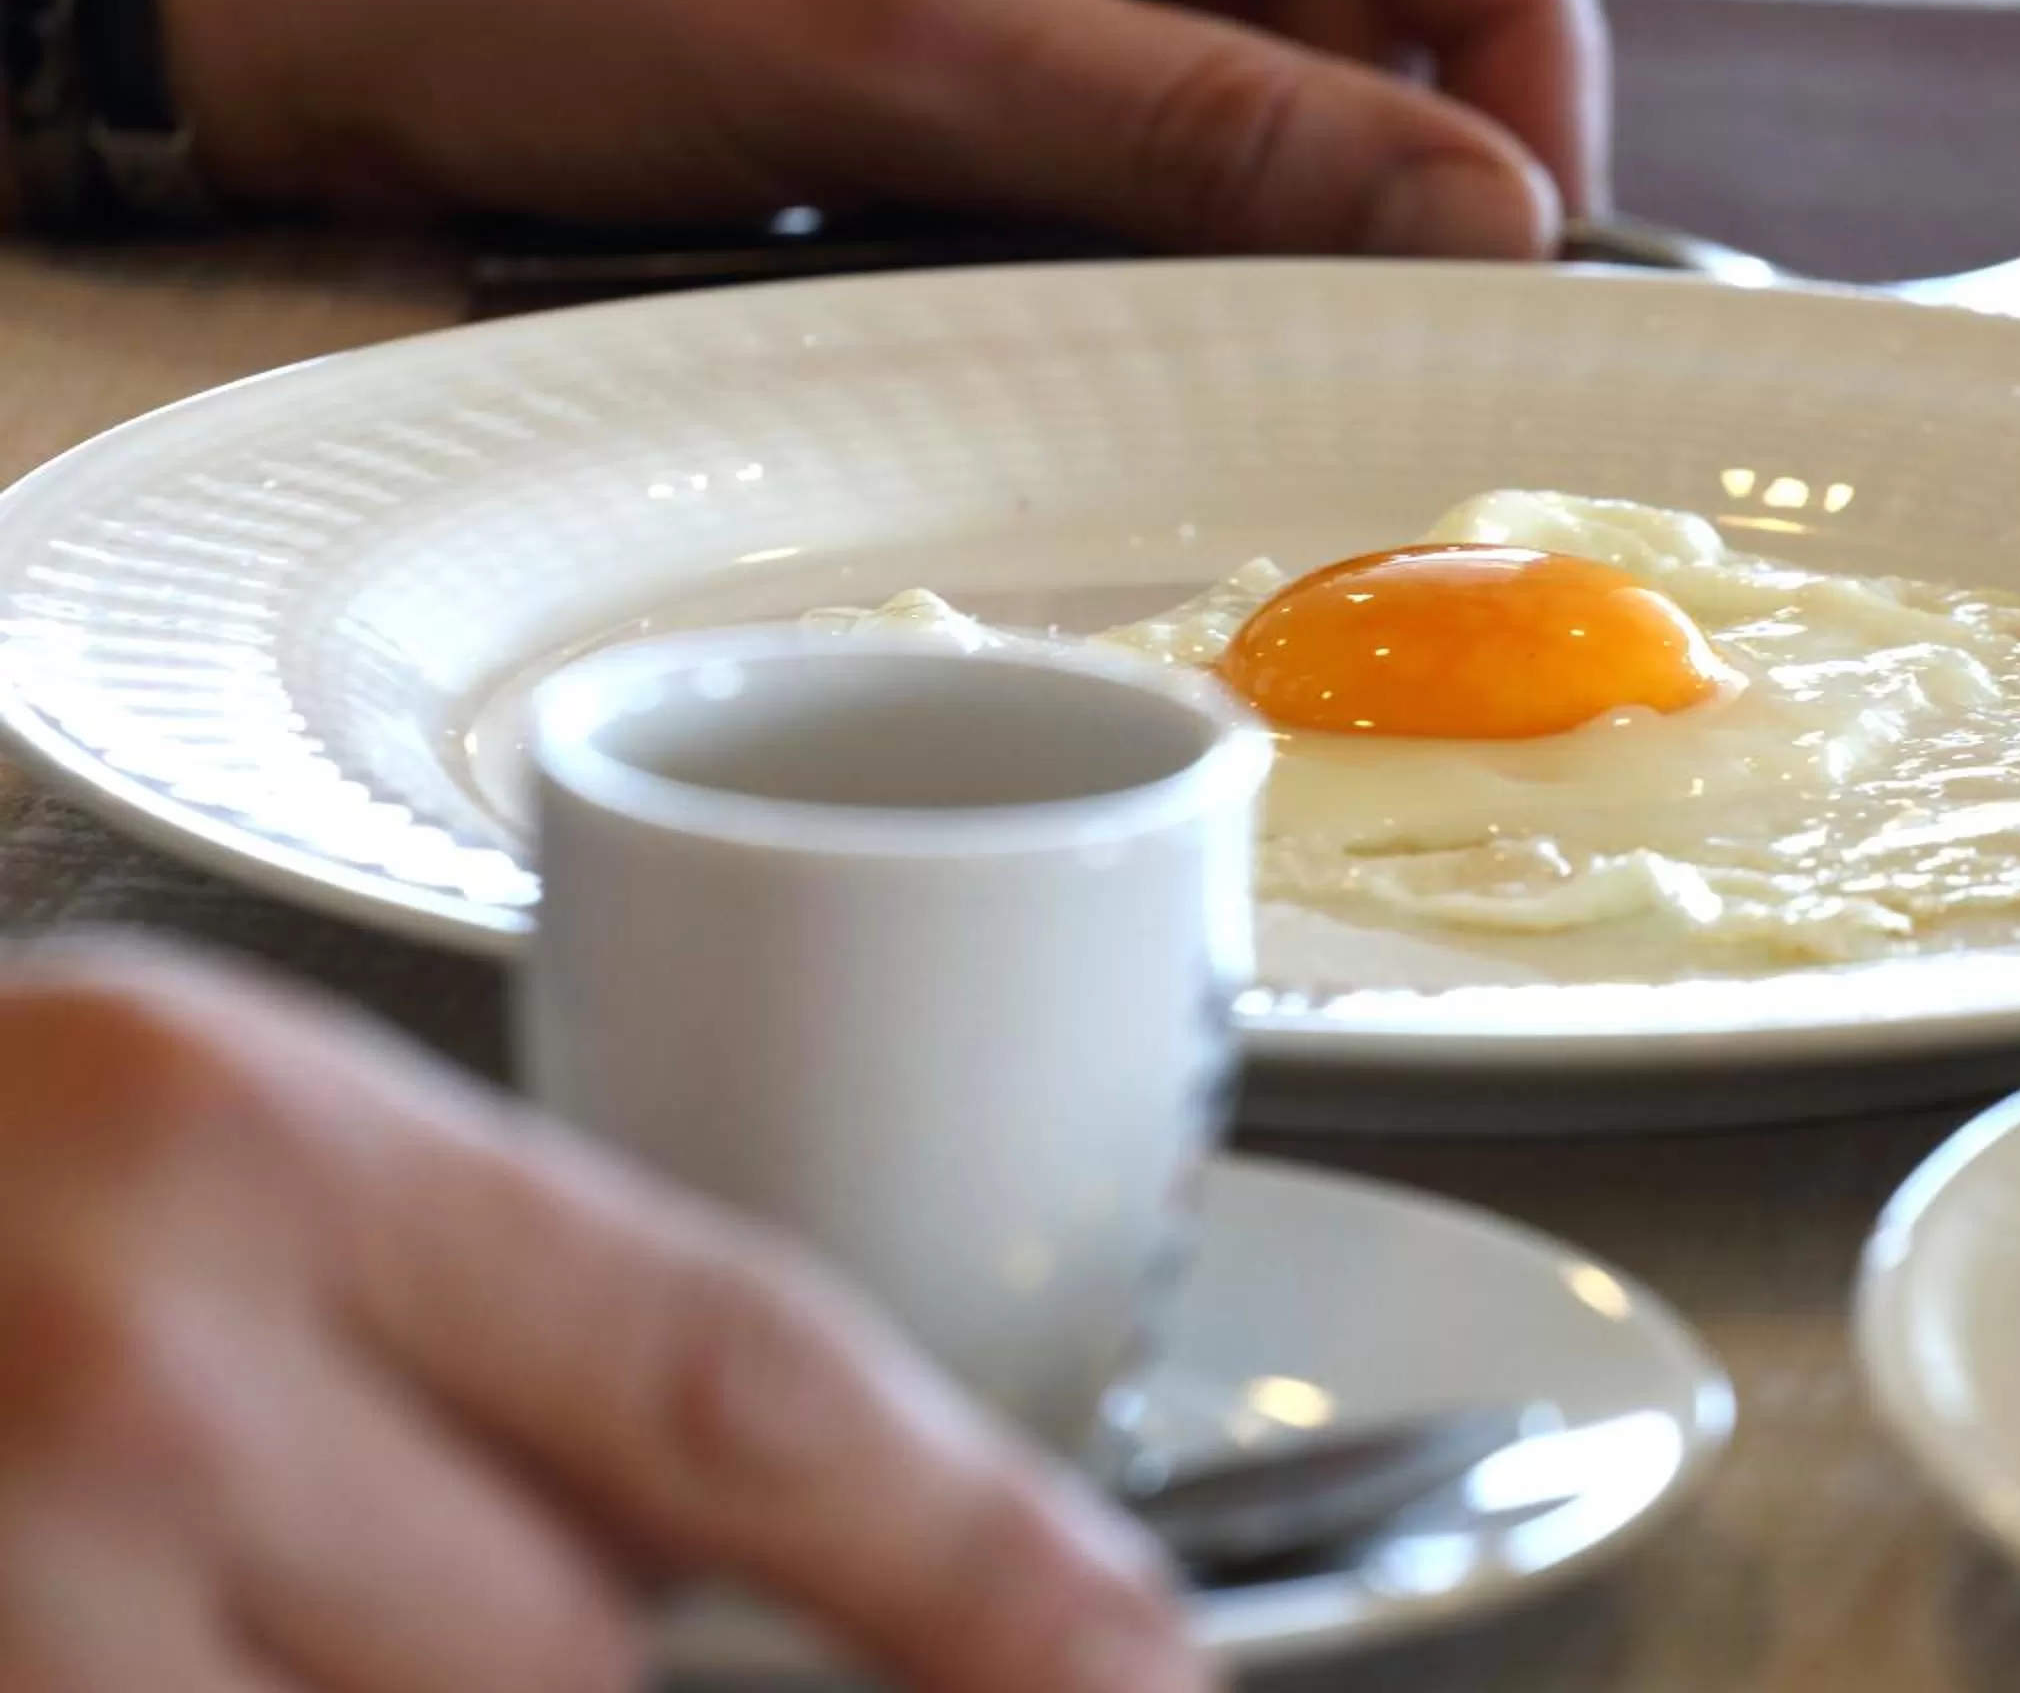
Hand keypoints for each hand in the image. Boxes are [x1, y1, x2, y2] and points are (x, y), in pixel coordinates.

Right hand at [0, 945, 1202, 1691]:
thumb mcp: (232, 1146)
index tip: (1140, 1671)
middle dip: (598, 1661)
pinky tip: (218, 1633)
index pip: (737, 1379)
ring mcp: (3, 1604)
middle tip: (430, 1569)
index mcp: (259, 1149)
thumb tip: (797, 1548)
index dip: (979, 1559)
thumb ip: (502, 1326)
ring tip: (291, 1572)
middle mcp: (130, 1380)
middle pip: (583, 1659)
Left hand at [143, 0, 1600, 255]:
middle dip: (1383, 104)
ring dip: (1268, 156)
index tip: (1524, 200)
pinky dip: (1167, 166)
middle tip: (1383, 295)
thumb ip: (1206, 130)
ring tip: (1226, 292)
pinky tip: (1133, 256)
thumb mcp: (897, 39)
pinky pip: (1152, 46)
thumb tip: (1472, 213)